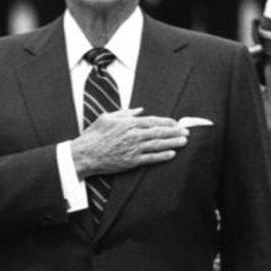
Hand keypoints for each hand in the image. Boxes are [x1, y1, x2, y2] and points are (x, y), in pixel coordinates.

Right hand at [71, 108, 187, 176]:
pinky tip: (172, 154)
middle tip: (186, 132)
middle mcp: (133, 135)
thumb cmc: (94, 135)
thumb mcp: (107, 117)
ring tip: (184, 142)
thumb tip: (139, 110)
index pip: (153, 121)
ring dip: (173, 143)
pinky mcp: (132, 161)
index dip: (167, 122)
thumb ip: (125, 112)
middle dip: (175, 132)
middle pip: (159, 132)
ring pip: (158, 144)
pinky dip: (163, 156)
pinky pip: (151, 158)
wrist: (84, 154)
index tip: (176, 123)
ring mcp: (133, 148)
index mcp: (128, 123)